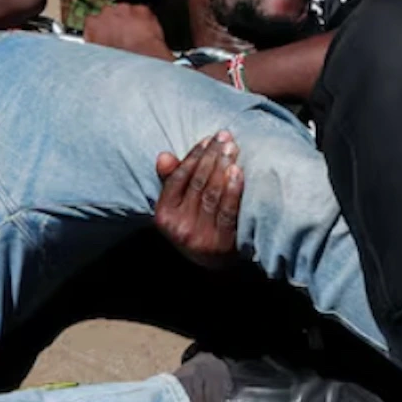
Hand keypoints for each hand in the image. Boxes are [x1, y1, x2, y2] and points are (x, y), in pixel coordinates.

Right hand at [83, 0, 173, 59]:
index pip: (93, 21)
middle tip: (122, 36)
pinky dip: (144, 20)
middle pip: (109, 13)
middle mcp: (106, 12)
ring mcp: (125, 9)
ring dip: (129, 20)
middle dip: (115, 22)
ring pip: (126, 11)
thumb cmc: (118, 62)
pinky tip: (146, 33)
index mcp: (93, 24)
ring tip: (135, 36)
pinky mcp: (142, 10)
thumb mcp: (97, 55)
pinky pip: (142, 13)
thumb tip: (95, 43)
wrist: (140, 61)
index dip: (101, 29)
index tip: (106, 35)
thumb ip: (94, 43)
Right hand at [154, 132, 242, 263]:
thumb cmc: (195, 225)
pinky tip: (238, 172)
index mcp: (164, 215)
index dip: (194, 156)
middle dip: (212, 156)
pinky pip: (228, 211)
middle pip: (197, 182)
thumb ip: (171, 180)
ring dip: (223, 167)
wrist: (213, 264)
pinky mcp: (221, 243)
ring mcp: (200, 235)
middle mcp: (179, 226)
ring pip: (212, 193)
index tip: (208, 139)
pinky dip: (233, 189)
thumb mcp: (178, 207)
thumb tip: (164, 156)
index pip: (178, 178)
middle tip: (225, 137)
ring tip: (232, 149)